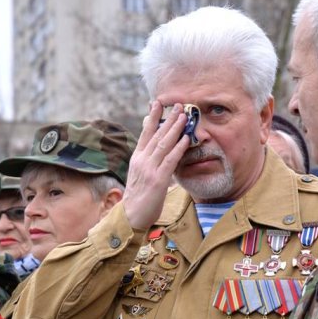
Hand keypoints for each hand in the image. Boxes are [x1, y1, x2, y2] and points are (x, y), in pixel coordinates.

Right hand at [122, 101, 190, 229]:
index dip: (152, 117)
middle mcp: (142, 160)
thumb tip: (152, 146)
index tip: (157, 103)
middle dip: (167, 118)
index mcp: (137, 158)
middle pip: (156, 135)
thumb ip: (146, 159)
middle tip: (177, 104)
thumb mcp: (139, 173)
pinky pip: (170, 161)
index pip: (145, 133)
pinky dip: (178, 148)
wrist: (131, 216)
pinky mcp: (158, 180)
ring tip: (184, 116)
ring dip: (175, 129)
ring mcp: (150, 169)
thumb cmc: (138, 196)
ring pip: (163, 144)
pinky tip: (186, 139)